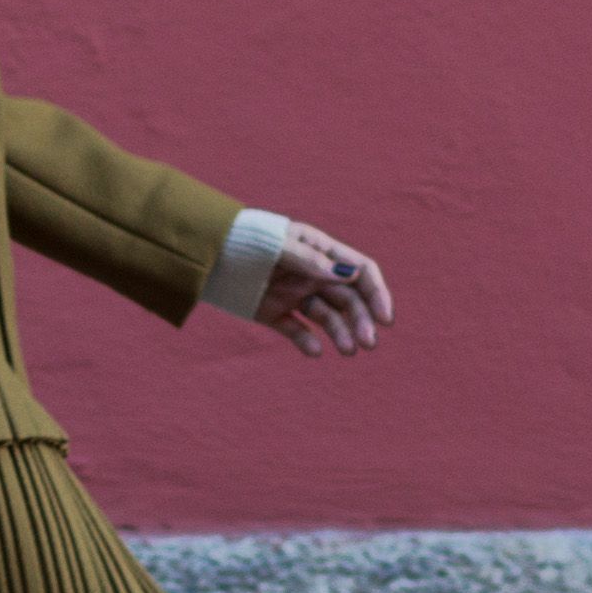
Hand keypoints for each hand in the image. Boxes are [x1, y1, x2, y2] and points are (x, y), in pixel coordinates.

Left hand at [254, 224, 390, 357]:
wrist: (206, 254)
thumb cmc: (245, 240)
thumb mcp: (278, 246)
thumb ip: (310, 260)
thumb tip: (349, 273)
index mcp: (320, 250)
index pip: (360, 271)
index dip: (377, 294)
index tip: (385, 318)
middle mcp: (312, 274)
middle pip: (348, 299)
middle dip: (362, 321)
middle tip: (367, 344)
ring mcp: (294, 294)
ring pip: (327, 318)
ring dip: (341, 334)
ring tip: (347, 351)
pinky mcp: (274, 313)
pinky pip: (297, 330)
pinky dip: (307, 343)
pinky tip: (315, 352)